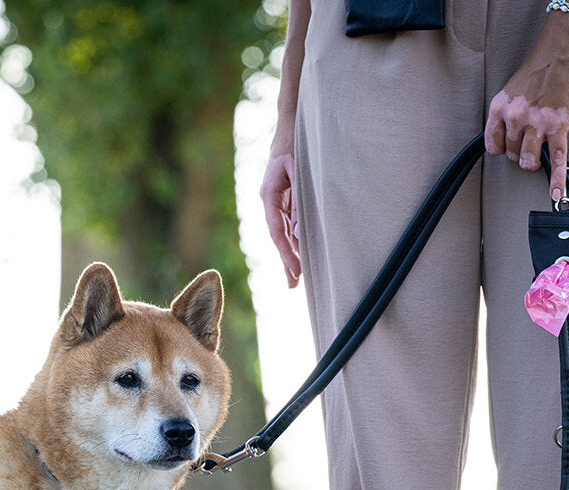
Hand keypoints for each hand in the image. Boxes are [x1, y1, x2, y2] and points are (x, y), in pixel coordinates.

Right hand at [260, 152, 300, 287]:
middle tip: (293, 284)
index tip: (296, 271)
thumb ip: (299, 201)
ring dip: (290, 251)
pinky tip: (299, 252)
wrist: (289, 126)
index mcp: (268, 194)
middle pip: (277, 236)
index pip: (276, 230)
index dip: (285, 253)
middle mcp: (269, 200)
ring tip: (296, 276)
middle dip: (286, 260)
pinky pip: (287, 222)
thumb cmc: (295, 145)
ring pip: (282, 231)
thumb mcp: (299, 170)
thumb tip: (300, 231)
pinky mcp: (283, 198)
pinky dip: (293, 238)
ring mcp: (275, 200)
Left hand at [484, 19, 568, 200]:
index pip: (492, 147)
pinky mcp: (559, 127)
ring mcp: (537, 124)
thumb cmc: (536, 72)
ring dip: (533, 162)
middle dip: (520, 152)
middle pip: (511, 155)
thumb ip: (504, 116)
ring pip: (528, 161)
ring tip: (539, 153)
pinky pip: (556, 159)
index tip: (509, 146)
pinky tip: (556, 193)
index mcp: (499, 109)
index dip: (501, 150)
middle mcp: (515, 118)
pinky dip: (557, 179)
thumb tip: (504, 139)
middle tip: (531, 139)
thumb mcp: (509, 93)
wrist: (559, 53)